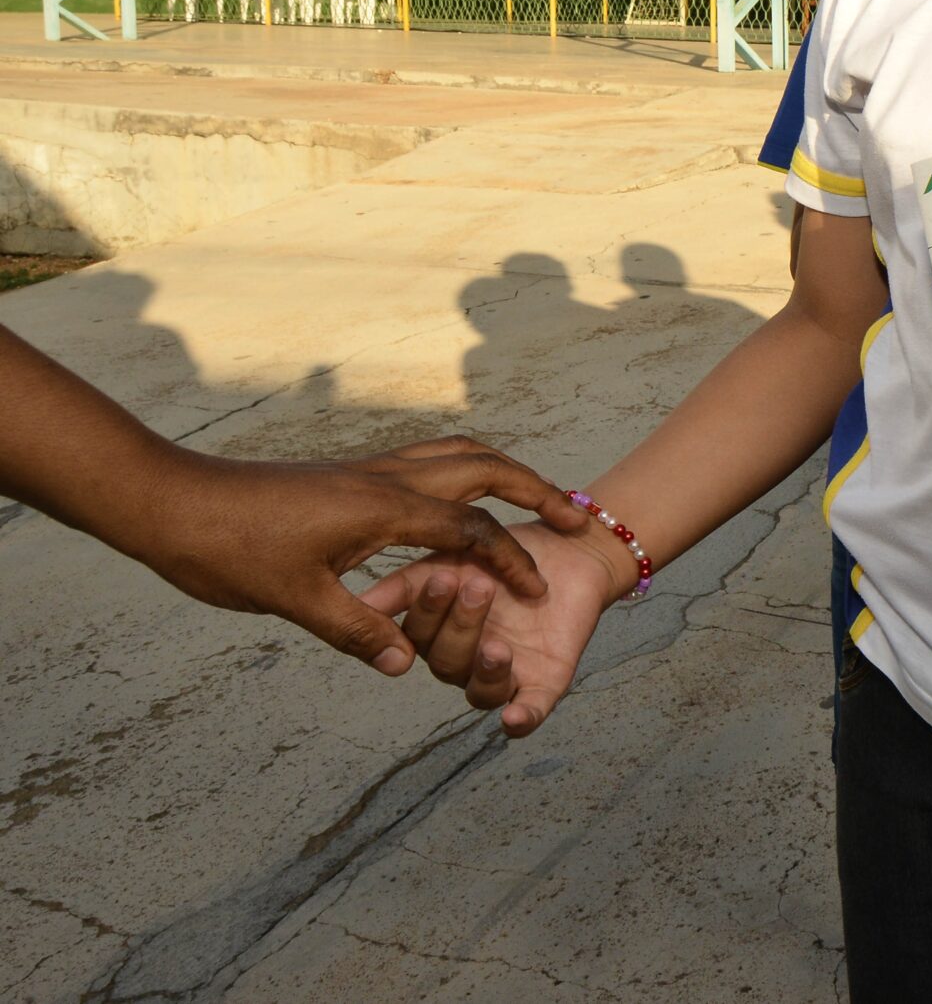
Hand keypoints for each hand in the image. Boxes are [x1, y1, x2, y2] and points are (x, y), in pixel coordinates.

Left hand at [138, 437, 590, 674]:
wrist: (173, 500)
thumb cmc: (230, 549)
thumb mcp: (294, 601)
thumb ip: (358, 631)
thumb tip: (411, 663)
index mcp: (385, 507)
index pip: (471, 531)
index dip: (512, 561)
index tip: (541, 591)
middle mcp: (387, 477)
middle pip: (484, 468)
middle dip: (535, 490)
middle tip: (573, 516)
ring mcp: (370, 470)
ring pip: (457, 453)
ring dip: (503, 471)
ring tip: (533, 497)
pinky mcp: (352, 473)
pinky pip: (428, 460)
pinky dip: (463, 470)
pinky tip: (458, 499)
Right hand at [358, 521, 620, 734]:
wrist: (571, 546)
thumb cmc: (505, 553)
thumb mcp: (451, 557)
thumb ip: (406, 584)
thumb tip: (358, 605)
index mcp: (438, 634)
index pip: (418, 637)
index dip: (427, 612)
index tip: (442, 578)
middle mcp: (466, 660)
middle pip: (448, 662)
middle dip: (462, 625)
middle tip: (480, 587)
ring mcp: (505, 674)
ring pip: (481, 691)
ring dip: (485, 671)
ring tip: (496, 646)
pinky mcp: (546, 682)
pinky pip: (531, 712)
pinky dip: (521, 719)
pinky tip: (514, 718)